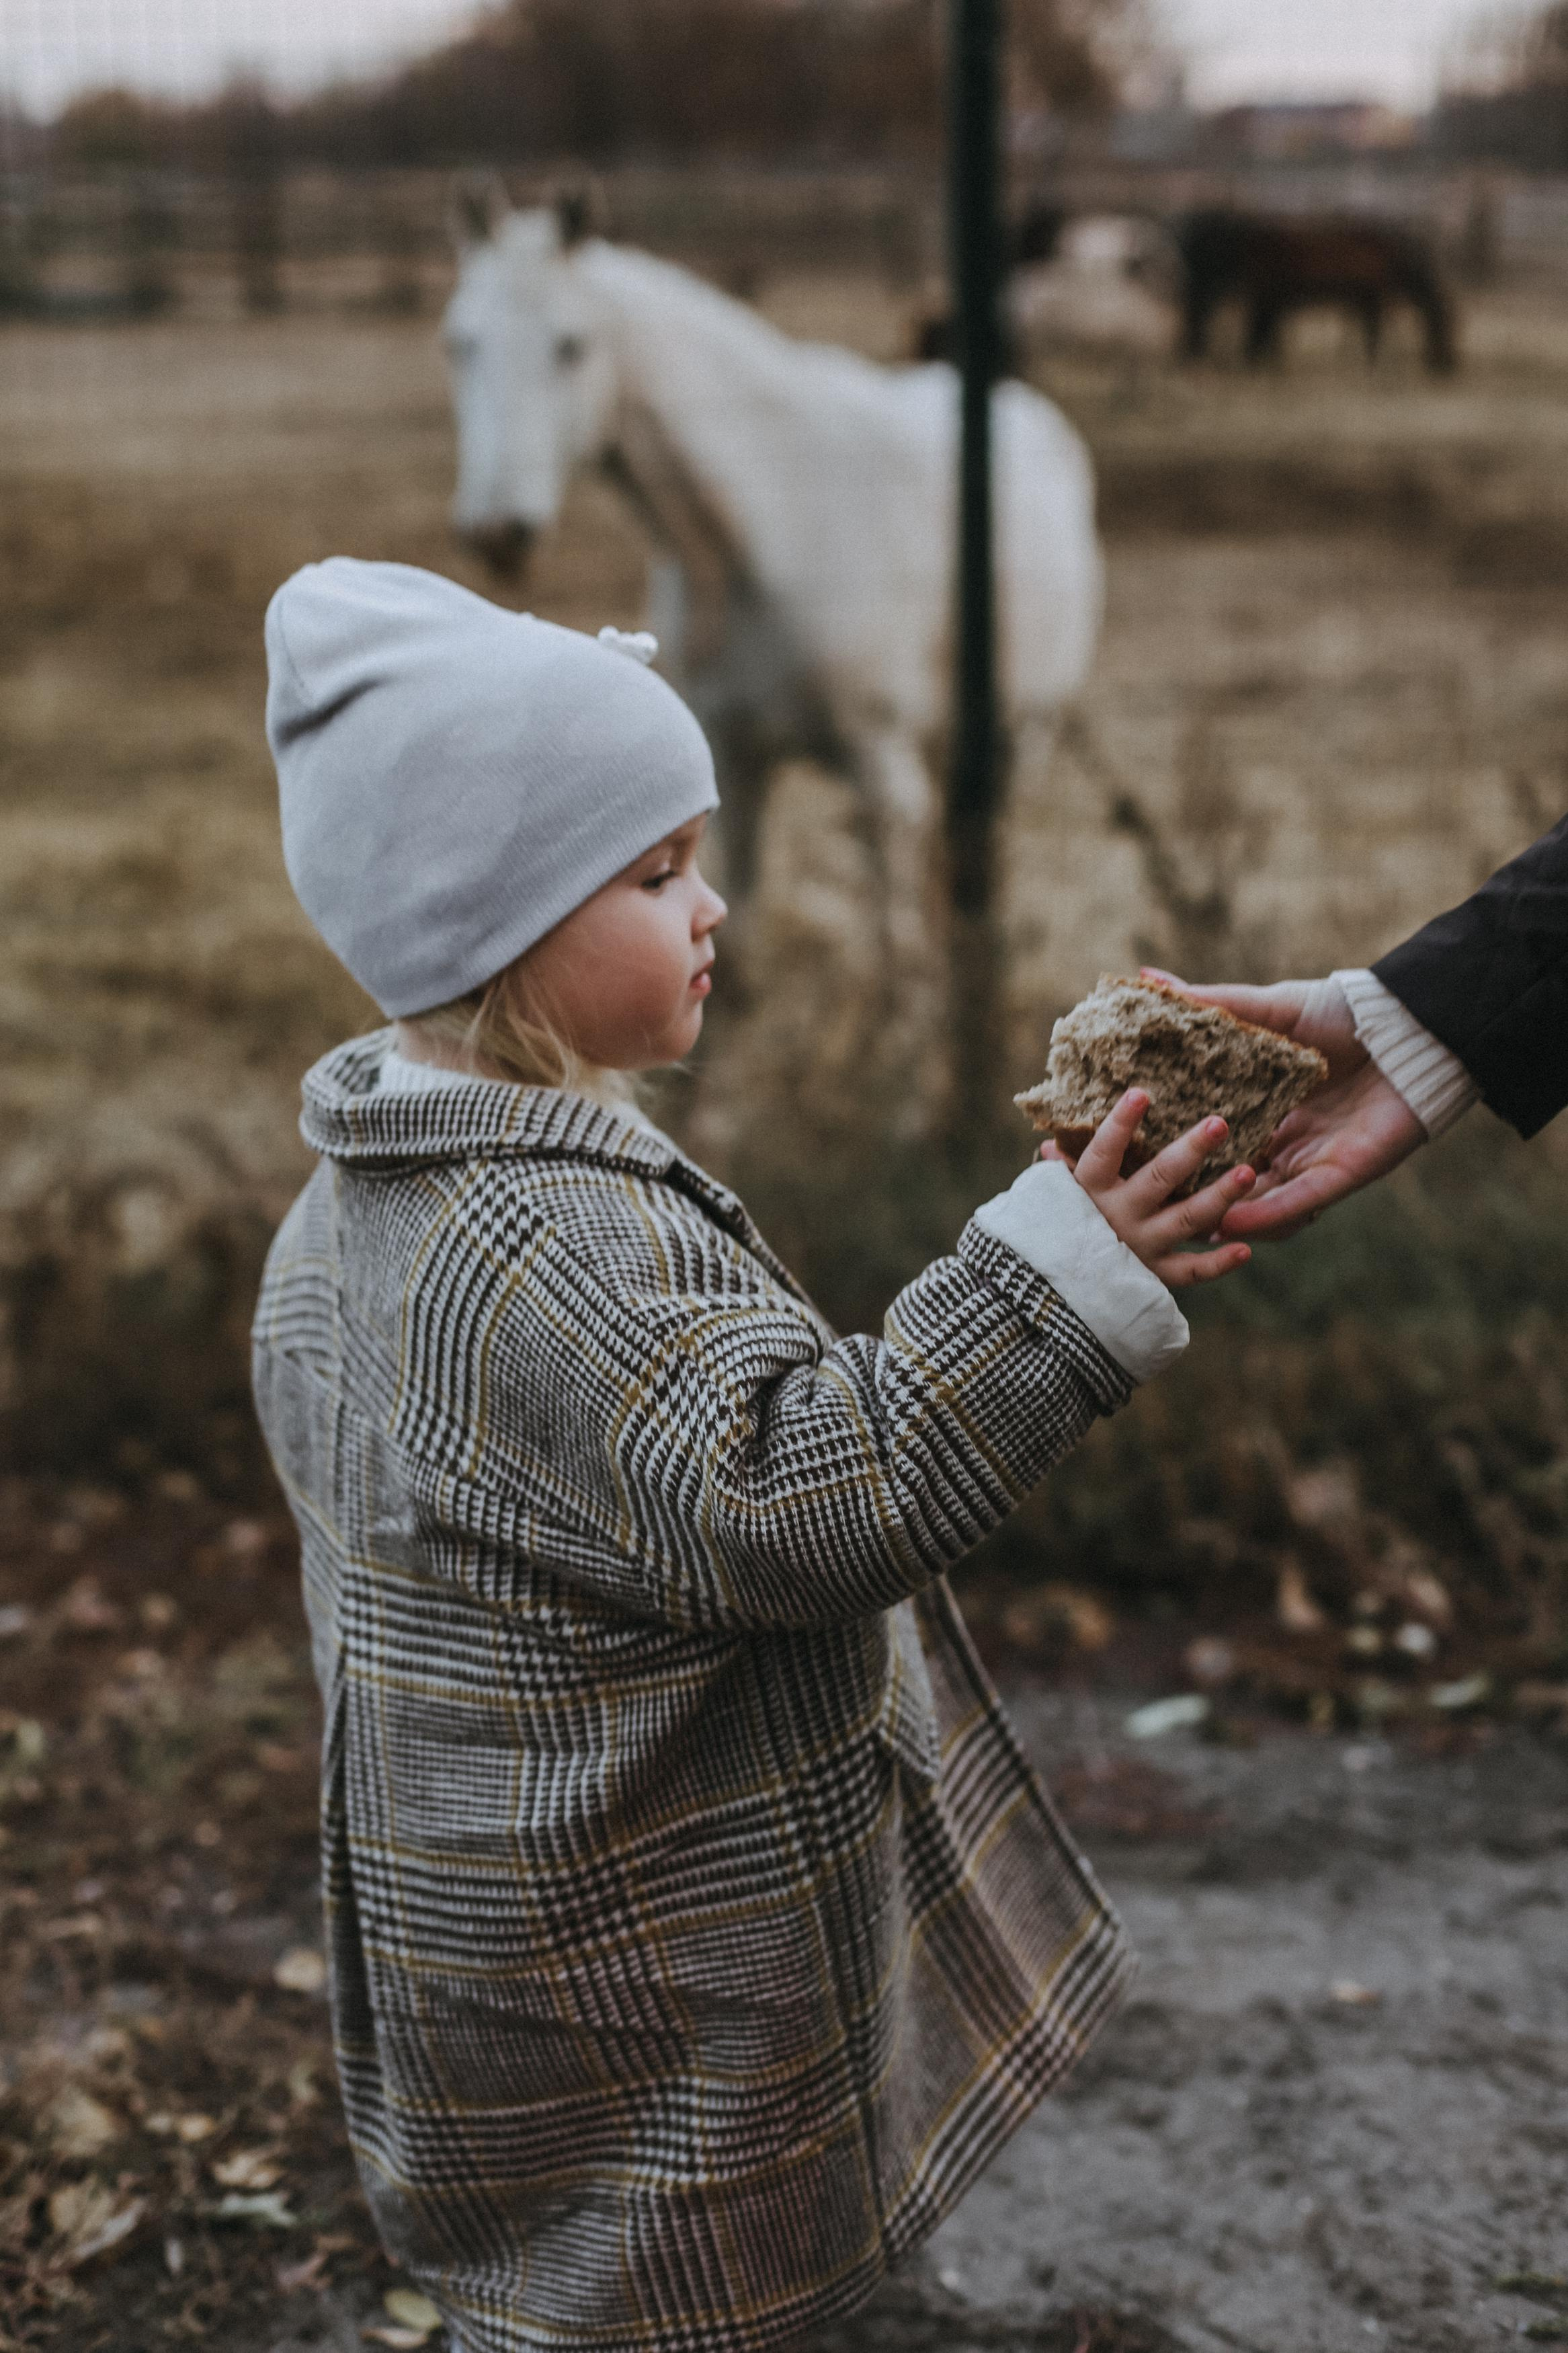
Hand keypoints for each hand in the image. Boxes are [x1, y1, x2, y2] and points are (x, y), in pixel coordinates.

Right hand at [1065, 1089, 1254, 1290]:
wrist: (1053, 1289)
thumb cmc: (1059, 1225)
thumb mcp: (1052, 1194)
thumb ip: (1060, 1168)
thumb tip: (1052, 1142)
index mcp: (1089, 1190)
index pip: (1104, 1152)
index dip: (1121, 1124)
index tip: (1141, 1093)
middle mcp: (1118, 1216)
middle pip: (1159, 1179)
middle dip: (1191, 1150)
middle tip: (1219, 1123)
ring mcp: (1140, 1246)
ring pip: (1187, 1219)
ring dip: (1220, 1196)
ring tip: (1248, 1172)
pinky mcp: (1155, 1274)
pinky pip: (1191, 1271)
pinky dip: (1218, 1263)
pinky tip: (1244, 1247)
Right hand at [1140, 970, 1425, 1239]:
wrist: (1408, 1027)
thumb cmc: (1342, 1014)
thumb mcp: (1270, 1008)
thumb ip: (1214, 1004)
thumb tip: (1149, 978)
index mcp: (1267, 1109)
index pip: (1214, 1141)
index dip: (1177, 1153)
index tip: (1135, 1157)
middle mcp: (1288, 1143)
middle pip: (1233, 1180)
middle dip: (1196, 1196)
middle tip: (1151, 1205)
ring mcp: (1313, 1162)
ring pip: (1262, 1203)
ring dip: (1226, 1215)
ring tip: (1185, 1226)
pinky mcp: (1343, 1174)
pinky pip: (1298, 1203)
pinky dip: (1266, 1216)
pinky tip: (1231, 1222)